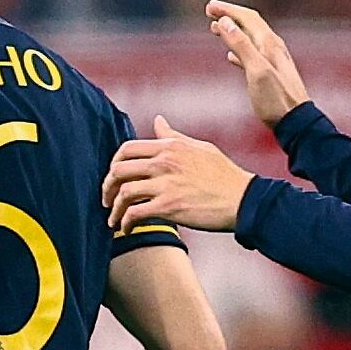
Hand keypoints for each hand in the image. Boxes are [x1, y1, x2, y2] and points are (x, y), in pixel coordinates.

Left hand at [103, 118, 256, 235]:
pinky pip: (134, 213)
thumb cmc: (224, 175)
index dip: (113, 165)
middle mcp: (164, 162)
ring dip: (114, 210)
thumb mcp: (199, 147)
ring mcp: (166, 184)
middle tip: (107, 201)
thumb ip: (173, 136)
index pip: (126, 149)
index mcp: (170, 146)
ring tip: (114, 220)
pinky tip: (127, 229)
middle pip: (118, 170)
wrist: (244, 199)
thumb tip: (157, 120)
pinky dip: (125, 223)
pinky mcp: (169, 206)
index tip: (113, 179)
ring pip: (123, 193)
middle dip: (107, 188)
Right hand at [206, 0, 309, 127]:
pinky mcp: (270, 74)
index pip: (247, 18)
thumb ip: (241, 45)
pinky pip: (252, 55)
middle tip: (209, 12)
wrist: (295, 122)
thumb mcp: (256, 71)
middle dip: (229, 16)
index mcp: (269, 44)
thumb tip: (225, 21)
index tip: (209, 7)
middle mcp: (273, 48)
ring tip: (215, 29)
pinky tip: (230, 57)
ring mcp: (272, 61)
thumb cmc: (276, 100)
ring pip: (249, 39)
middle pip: (249, 25)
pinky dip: (238, 51)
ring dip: (232, 32)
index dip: (228, 10)